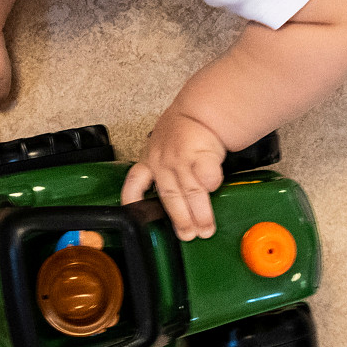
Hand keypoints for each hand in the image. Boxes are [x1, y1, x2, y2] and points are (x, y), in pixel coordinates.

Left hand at [121, 111, 228, 239]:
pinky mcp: (201, 154)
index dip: (132, 202)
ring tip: (206, 229)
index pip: (134, 184)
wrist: (200, 112)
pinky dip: (211, 184)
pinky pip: (207, 176)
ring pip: (190, 191)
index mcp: (148, 161)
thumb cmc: (183, 131)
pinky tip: (214, 190)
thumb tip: (169, 201)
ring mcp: (181, 158)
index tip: (135, 217)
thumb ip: (160, 170)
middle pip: (170, 196)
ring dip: (200, 213)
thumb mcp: (160, 147)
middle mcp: (162, 162)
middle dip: (180, 219)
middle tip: (189, 234)